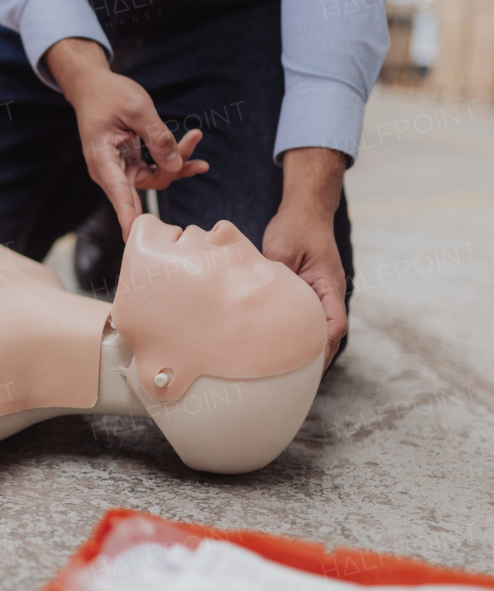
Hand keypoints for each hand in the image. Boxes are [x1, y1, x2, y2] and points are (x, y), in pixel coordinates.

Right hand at [46, 37, 208, 238]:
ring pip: (156, 177)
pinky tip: (190, 145)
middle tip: (192, 138)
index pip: (118, 193)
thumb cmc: (109, 95)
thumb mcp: (137, 109)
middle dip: (174, 169)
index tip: (133, 238)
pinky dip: (173, 158)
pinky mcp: (130, 164)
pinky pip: (156, 168)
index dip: (128, 216)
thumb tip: (176, 165)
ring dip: (178, 160)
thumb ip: (157, 137)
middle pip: (147, 184)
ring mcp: (120, 169)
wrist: (93, 87)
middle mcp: (110, 171)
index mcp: (102, 160)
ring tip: (194, 136)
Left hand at [262, 147, 349, 367]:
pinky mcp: (308, 290)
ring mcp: (320, 292)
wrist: (305, 210)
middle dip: (317, 357)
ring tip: (289, 372)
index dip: (323, 347)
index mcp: (329, 286)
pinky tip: (281, 345)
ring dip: (308, 347)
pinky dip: (300, 333)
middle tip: (297, 381)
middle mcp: (329, 292)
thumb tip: (257, 297)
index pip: (334, 324)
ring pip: (319, 327)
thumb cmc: (296, 227)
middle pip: (329, 333)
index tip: (309, 366)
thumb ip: (273, 275)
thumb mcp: (282, 249)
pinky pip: (307, 317)